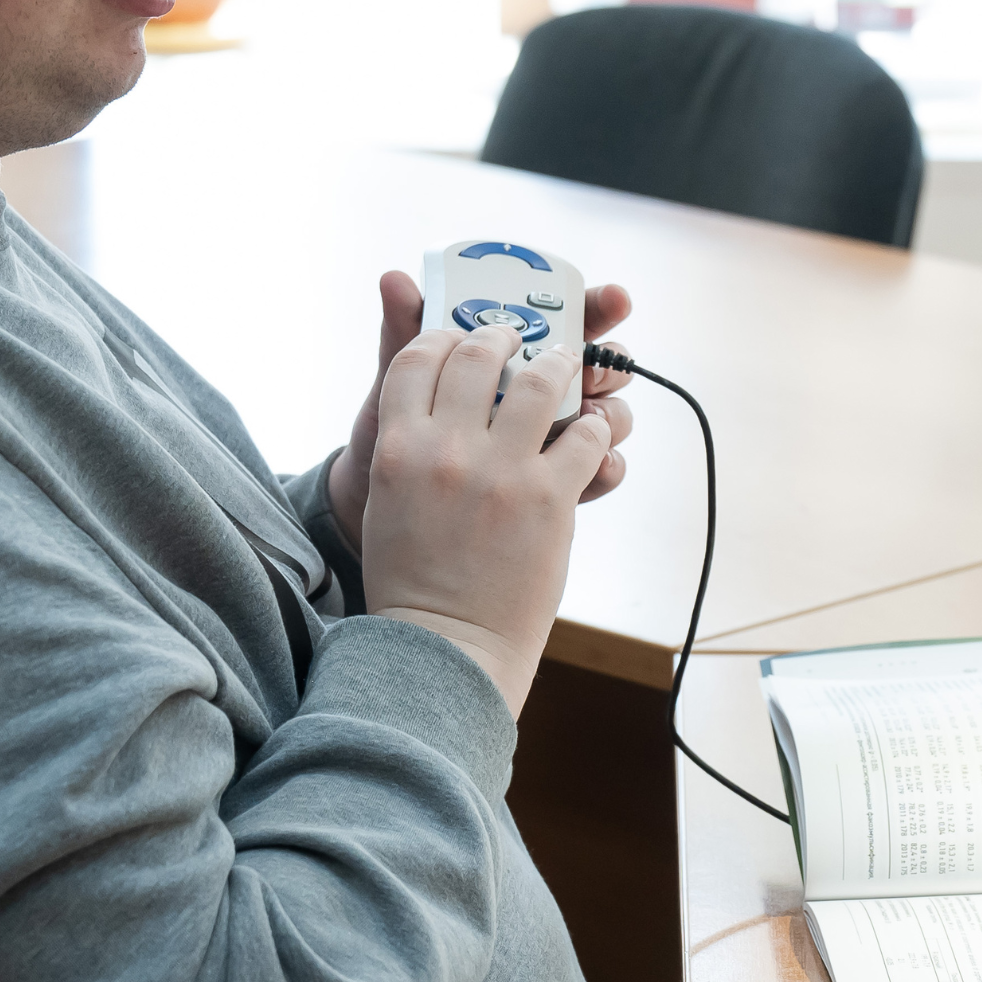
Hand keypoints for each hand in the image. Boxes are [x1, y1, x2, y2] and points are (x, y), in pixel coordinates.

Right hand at [362, 324, 612, 712]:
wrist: (445, 645)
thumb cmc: (411, 576)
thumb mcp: (387, 499)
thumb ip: (404, 440)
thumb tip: (423, 392)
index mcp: (396, 446)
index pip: (416, 357)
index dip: (443, 337)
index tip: (461, 337)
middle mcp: (446, 449)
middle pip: (478, 354)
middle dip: (503, 337)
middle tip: (518, 340)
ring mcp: (501, 471)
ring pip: (541, 381)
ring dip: (560, 365)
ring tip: (568, 365)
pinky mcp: (549, 498)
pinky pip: (585, 436)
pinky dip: (595, 429)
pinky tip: (593, 433)